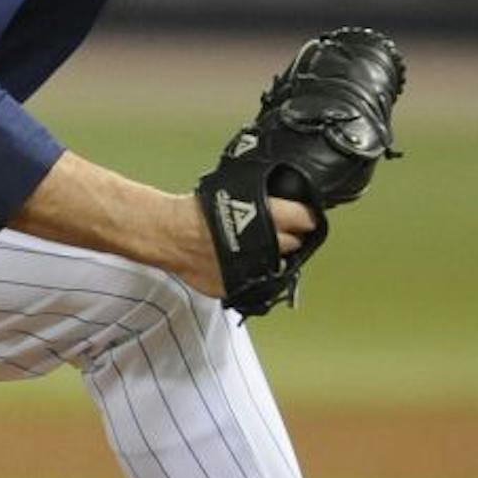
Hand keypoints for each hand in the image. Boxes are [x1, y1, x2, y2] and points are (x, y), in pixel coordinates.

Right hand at [173, 193, 317, 300]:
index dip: (305, 216)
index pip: (307, 219)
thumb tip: (281, 202)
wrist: (170, 234)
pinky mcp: (241, 285)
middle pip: (295, 242)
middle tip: (275, 231)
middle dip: (288, 236)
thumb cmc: (196, 210)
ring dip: (272, 256)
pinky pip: (255, 280)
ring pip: (278, 264)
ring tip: (257, 247)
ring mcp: (256, 269)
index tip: (303, 217)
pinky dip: (251, 272)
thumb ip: (263, 202)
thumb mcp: (236, 191)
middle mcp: (268, 245)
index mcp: (271, 217)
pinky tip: (240, 261)